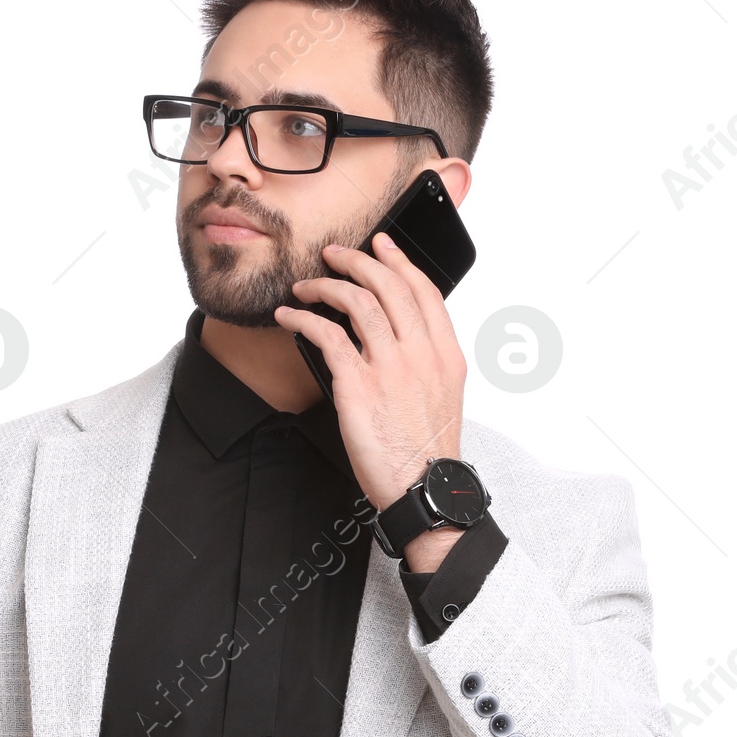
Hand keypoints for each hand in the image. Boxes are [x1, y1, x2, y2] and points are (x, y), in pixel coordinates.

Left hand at [274, 233, 467, 570]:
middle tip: (334, 255)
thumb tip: (399, 341)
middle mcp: (421, 355)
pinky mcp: (358, 387)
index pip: (424, 291)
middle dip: (358, 261)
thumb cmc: (427, 453)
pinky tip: (291, 316)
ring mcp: (391, 368)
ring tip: (306, 285)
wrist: (423, 490)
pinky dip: (304, 319)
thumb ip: (426, 364)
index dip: (399, 261)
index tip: (382, 246)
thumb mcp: (442, 399)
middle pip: (389, 286)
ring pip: (359, 303)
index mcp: (445, 356)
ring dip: (327, 285)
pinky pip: (327, 336)